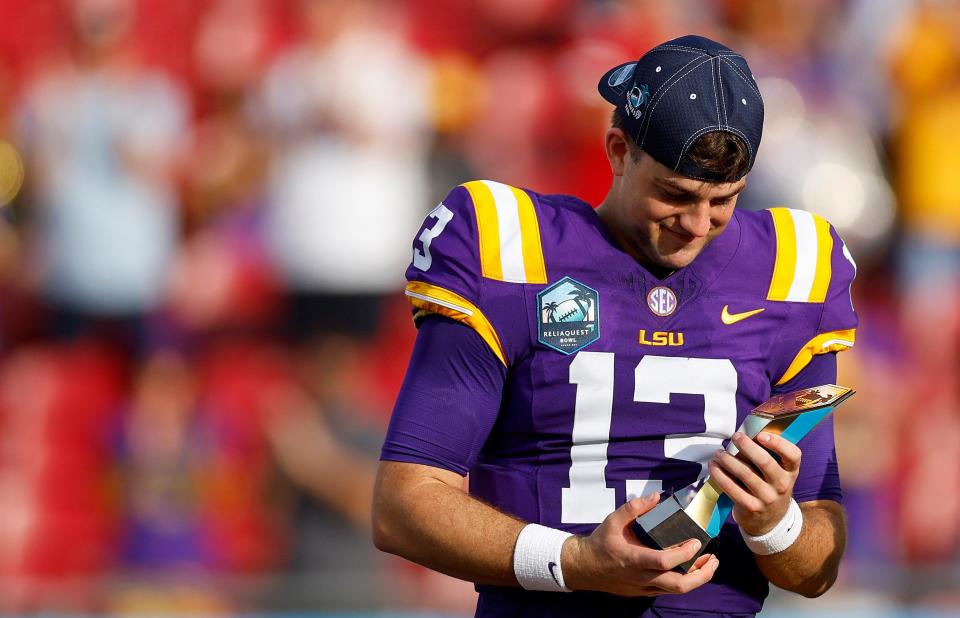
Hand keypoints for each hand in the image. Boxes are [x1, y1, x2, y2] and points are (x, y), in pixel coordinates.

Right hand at [562, 493, 719, 595]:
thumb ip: (634, 508)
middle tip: (714, 558)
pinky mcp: (645, 591)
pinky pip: (670, 590)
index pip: (665, 561)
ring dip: (698, 579)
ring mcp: (645, 587)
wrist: (585, 567)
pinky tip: (692, 569)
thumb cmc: (600, 543)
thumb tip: (656, 497)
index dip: (684, 553)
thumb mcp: (613, 520)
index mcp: (634, 559)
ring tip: (709, 564)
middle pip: (679, 585)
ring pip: (677, 590)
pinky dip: (685, 580)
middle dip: (702, 574)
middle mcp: (642, 577)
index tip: (697, 542)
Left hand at [708, 431, 801, 535]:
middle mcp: (782, 485)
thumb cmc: (770, 486)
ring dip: (728, 459)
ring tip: (719, 453)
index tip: (761, 434)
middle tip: (735, 436)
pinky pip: (732, 488)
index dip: (778, 443)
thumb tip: (745, 434)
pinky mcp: (751, 506)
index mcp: (791, 472)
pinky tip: (713, 467)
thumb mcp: (778, 473)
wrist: (771, 520)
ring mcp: (767, 497)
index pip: (793, 455)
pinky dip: (720, 475)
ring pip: (745, 473)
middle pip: (765, 461)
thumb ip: (768, 455)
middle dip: (747, 445)